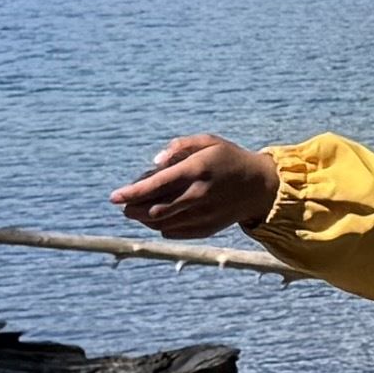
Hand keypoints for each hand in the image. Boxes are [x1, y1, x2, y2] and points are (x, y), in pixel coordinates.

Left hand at [114, 133, 279, 238]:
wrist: (260, 186)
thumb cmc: (229, 159)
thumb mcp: (208, 141)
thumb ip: (179, 146)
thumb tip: (155, 161)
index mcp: (195, 170)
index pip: (155, 185)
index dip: (131, 192)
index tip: (113, 197)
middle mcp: (198, 195)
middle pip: (154, 209)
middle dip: (133, 209)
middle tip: (124, 205)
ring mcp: (203, 214)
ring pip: (162, 223)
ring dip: (144, 219)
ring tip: (137, 212)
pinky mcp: (207, 228)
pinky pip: (175, 231)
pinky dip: (161, 226)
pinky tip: (158, 218)